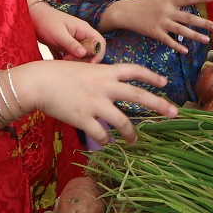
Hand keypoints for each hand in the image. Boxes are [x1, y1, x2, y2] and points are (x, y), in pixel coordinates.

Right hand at [26, 59, 177, 145]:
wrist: (38, 82)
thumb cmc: (57, 73)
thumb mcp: (84, 68)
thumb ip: (100, 77)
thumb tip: (110, 87)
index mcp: (105, 72)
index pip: (135, 71)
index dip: (151, 76)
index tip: (164, 82)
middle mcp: (105, 87)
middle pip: (139, 96)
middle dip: (159, 104)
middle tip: (174, 112)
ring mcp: (95, 104)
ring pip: (123, 122)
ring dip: (131, 134)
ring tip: (134, 141)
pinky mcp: (84, 119)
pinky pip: (101, 135)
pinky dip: (106, 141)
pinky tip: (107, 144)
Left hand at [30, 0, 105, 60]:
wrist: (33, 17)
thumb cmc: (46, 21)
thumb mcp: (58, 34)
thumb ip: (71, 44)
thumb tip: (84, 54)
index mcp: (83, 29)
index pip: (99, 42)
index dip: (98, 54)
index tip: (90, 64)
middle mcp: (81, 35)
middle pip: (92, 51)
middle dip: (84, 59)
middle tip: (69, 61)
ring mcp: (74, 40)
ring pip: (82, 54)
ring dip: (76, 60)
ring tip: (63, 60)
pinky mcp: (67, 45)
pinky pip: (73, 55)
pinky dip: (69, 60)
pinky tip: (60, 60)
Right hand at [107, 0, 212, 54]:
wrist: (126, 12)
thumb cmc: (144, 3)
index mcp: (169, 1)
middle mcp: (167, 12)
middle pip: (188, 18)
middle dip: (204, 23)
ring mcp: (161, 23)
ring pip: (181, 31)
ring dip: (194, 36)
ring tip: (206, 40)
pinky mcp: (155, 33)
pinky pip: (168, 41)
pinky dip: (177, 46)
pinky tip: (186, 51)